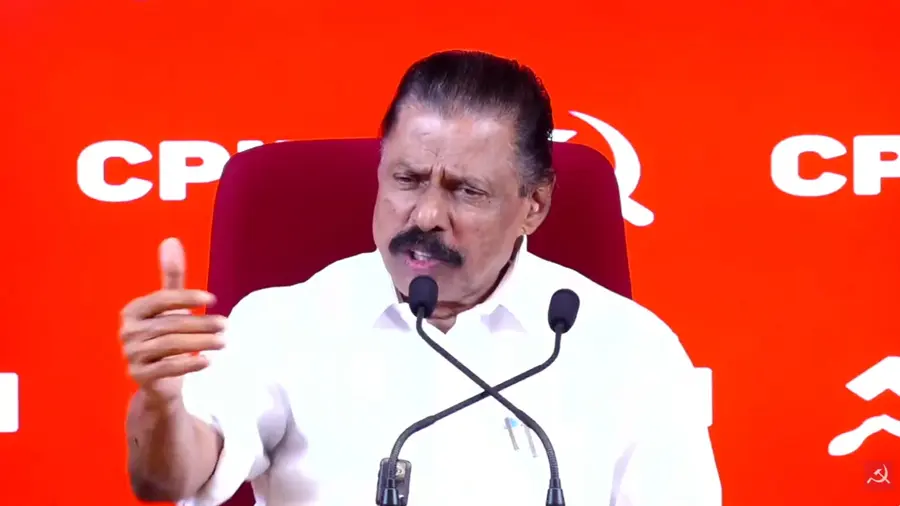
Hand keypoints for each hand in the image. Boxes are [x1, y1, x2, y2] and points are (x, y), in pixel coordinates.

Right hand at [120, 238, 226, 405]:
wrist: (160, 379)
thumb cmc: (167, 335)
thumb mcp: (170, 306)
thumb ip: (172, 276)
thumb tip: (171, 240)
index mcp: (133, 311)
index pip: (162, 299)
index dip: (187, 297)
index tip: (213, 299)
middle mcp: (128, 332)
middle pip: (170, 324)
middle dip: (202, 323)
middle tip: (226, 324)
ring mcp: (132, 355)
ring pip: (171, 345)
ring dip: (201, 343)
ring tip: (224, 342)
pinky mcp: (139, 376)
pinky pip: (167, 368)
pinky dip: (189, 364)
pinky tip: (208, 361)